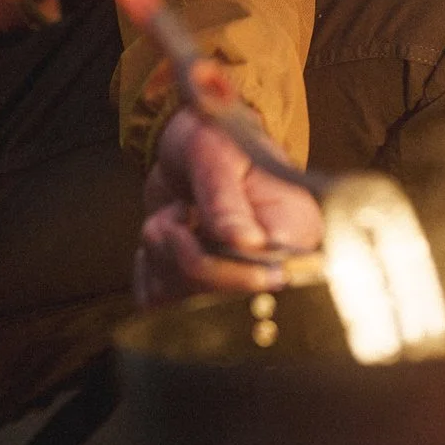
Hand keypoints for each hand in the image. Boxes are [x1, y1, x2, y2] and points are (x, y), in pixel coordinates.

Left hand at [134, 107, 322, 306]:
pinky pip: (158, 301)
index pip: (265, 282)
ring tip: (175, 216)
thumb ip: (226, 200)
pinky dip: (149, 267)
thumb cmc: (214, 140)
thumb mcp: (217, 157)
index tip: (192, 226)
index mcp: (295, 234)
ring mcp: (235, 284)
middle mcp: (272, 268)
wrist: (191, 147)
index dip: (222, 269)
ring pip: (181, 304)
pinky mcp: (196, 291)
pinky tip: (166, 238)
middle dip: (181, 254)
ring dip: (160, 254)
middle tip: (180, 211)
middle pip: (220, 302)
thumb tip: (244, 243)